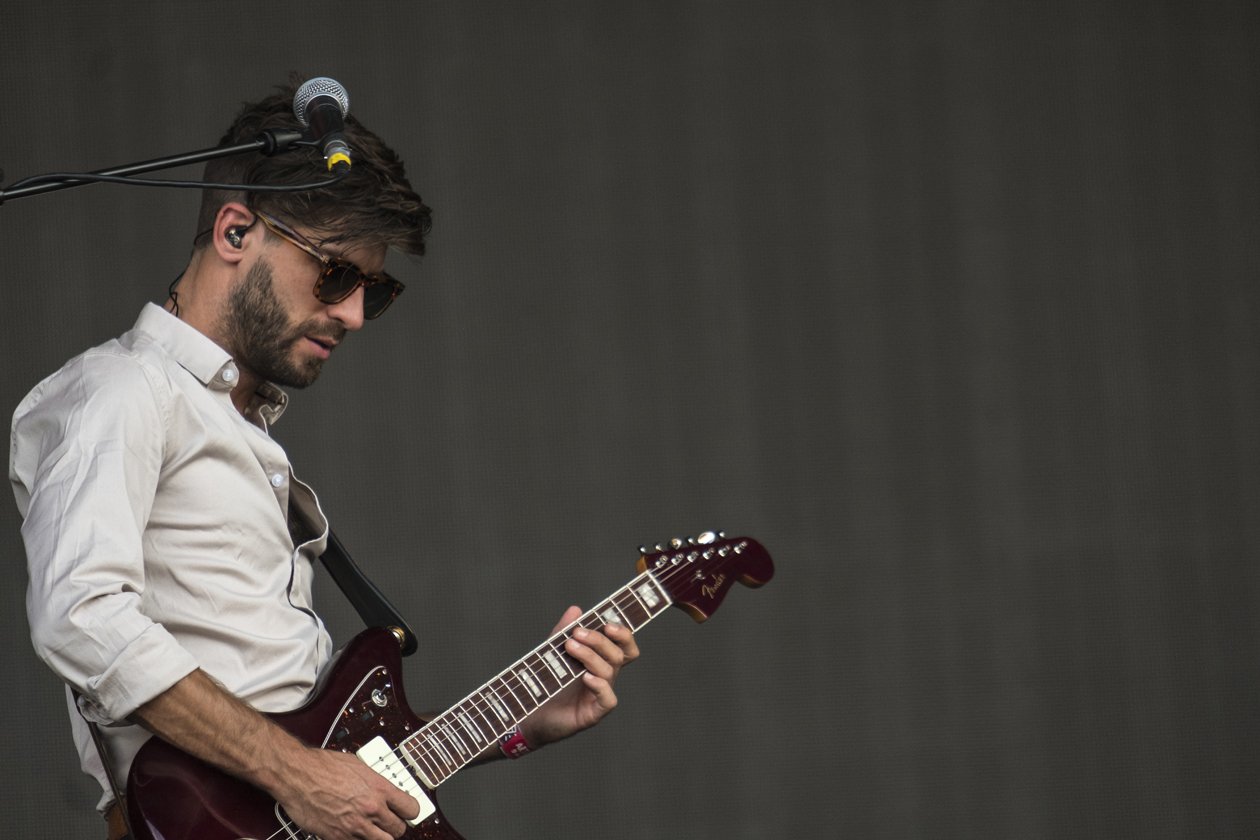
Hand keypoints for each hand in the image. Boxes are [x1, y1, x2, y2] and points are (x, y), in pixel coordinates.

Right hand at [273, 746, 419, 839]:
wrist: (297, 775)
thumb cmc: (322, 766)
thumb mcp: (358, 765)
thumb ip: (375, 781)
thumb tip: (384, 789)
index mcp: (379, 788)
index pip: (412, 808)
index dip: (410, 811)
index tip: (407, 811)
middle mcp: (371, 809)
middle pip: (399, 829)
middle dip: (395, 825)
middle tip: (389, 821)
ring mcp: (355, 826)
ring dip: (380, 835)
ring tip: (374, 829)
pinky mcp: (338, 837)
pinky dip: (359, 839)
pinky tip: (355, 831)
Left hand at [521, 605, 639, 746]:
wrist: (527, 715)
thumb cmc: (544, 684)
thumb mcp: (553, 653)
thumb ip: (563, 632)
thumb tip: (576, 609)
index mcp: (600, 662)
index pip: (624, 647)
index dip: (624, 635)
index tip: (608, 624)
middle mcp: (605, 678)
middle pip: (618, 655)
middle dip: (600, 640)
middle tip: (577, 633)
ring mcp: (600, 696)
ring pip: (610, 671)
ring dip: (591, 655)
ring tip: (570, 647)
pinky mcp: (593, 713)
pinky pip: (608, 699)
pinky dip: (600, 686)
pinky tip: (585, 677)